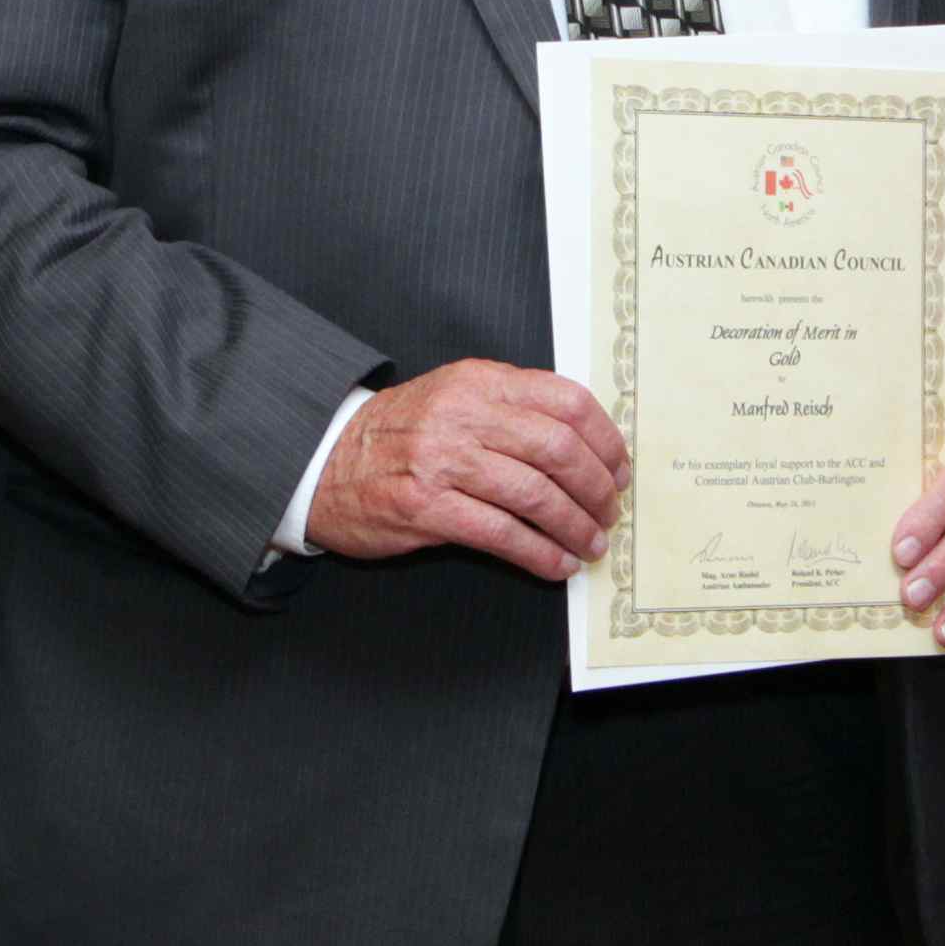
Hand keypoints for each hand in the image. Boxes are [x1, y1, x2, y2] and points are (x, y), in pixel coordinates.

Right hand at [306, 360, 628, 576]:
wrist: (325, 462)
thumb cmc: (400, 435)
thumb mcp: (454, 397)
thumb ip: (511, 407)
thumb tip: (585, 444)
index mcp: (478, 381)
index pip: (565, 400)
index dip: (606, 439)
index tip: (620, 469)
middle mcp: (463, 414)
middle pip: (558, 448)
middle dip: (597, 488)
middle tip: (609, 513)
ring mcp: (442, 461)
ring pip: (535, 494)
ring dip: (574, 526)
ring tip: (590, 544)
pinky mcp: (425, 507)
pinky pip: (501, 533)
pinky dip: (539, 553)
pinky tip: (556, 564)